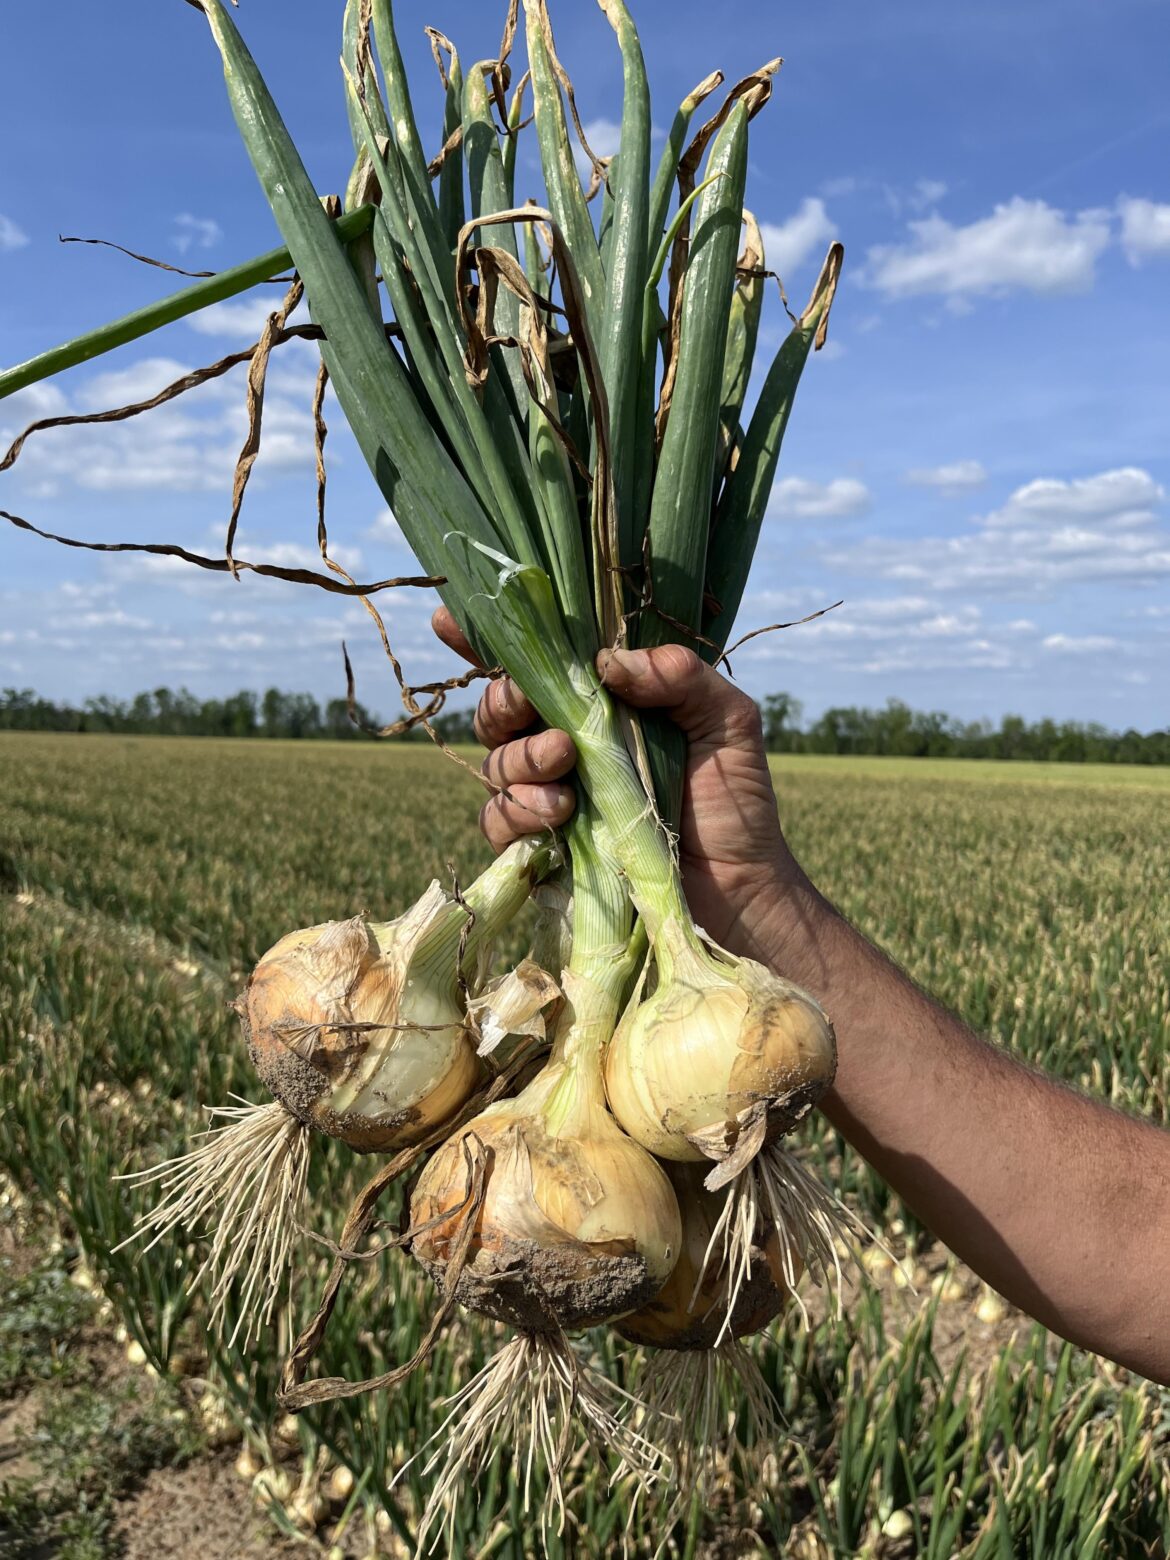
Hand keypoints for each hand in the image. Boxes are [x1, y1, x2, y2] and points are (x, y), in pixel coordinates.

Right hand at [432, 607, 818, 965]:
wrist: (737, 891)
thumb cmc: (735, 803)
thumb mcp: (727, 722)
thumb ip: (681, 676)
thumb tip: (607, 662)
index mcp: (603, 706)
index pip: (538, 663)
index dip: (487, 639)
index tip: (449, 617)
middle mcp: (566, 746)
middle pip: (498, 710)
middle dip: (503, 702)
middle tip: (531, 706)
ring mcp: (550, 797)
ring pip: (494, 763)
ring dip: (520, 757)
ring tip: (564, 764)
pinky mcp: (541, 848)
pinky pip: (497, 821)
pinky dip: (517, 810)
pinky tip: (556, 811)